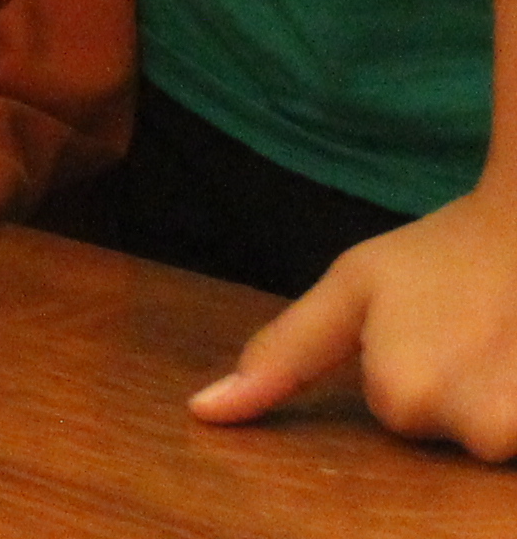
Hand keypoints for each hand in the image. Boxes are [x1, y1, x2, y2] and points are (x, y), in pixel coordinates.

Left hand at [194, 183, 516, 455]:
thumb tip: (203, 412)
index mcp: (403, 396)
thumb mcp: (353, 288)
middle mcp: (469, 430)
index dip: (409, 364)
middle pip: (441, 432)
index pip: (392, 412)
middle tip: (475, 333)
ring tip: (505, 344)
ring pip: (488, 436)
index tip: (434, 324)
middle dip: (454, 390)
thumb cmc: (446, 252)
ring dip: (498, 399)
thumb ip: (281, 355)